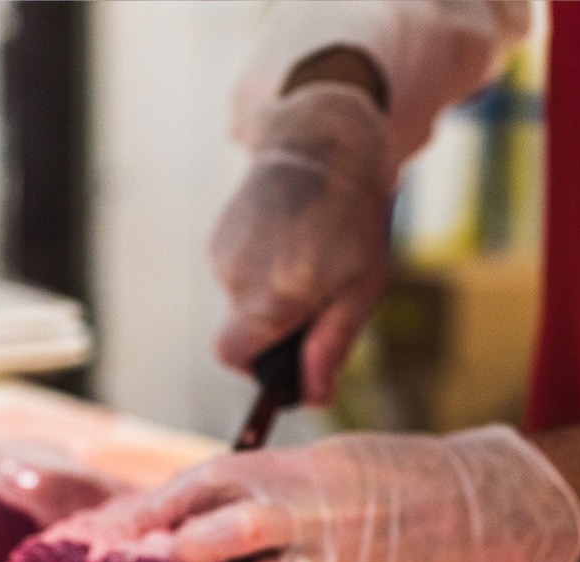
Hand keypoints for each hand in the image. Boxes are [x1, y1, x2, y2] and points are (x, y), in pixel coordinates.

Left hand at [128, 427, 579, 561]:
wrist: (470, 504)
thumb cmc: (383, 478)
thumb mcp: (320, 463)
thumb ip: (261, 488)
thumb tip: (185, 518)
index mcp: (292, 469)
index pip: (207, 482)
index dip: (159, 507)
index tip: (125, 528)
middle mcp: (307, 514)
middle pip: (225, 534)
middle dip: (188, 551)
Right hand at [210, 82, 395, 404]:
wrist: (324, 143)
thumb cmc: (352, 221)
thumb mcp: (359, 290)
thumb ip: (331, 347)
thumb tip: (312, 399)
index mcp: (270, 297)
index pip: (234, 357)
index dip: (256, 367)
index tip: (285, 356)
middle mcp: (236, 276)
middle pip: (243, 331)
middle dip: (277, 326)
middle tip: (321, 292)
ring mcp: (222, 251)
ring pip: (243, 300)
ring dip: (272, 293)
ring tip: (311, 256)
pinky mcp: (220, 232)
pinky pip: (238, 271)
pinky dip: (263, 266)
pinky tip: (291, 238)